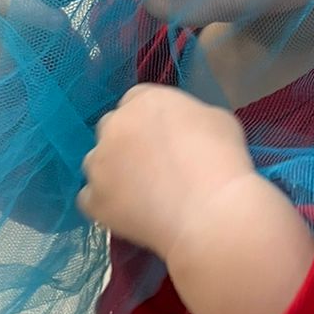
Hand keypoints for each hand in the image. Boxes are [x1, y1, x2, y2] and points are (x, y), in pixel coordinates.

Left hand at [78, 84, 313, 313]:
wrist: (210, 213)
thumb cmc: (223, 160)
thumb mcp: (218, 120)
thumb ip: (190, 116)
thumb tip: (185, 129)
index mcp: (144, 100)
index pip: (137, 100)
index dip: (150, 119)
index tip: (165, 137)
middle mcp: (114, 125)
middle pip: (112, 127)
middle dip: (126, 142)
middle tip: (152, 165)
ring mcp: (98, 163)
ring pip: (96, 162)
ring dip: (111, 171)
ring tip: (138, 193)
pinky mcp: (93, 199)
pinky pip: (90, 198)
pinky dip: (106, 204)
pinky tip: (128, 213)